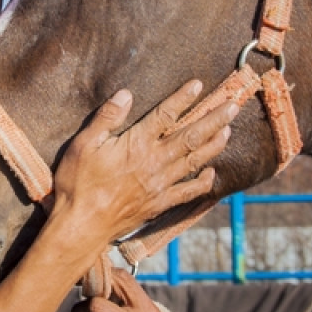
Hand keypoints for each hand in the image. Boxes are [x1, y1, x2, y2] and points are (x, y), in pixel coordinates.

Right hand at [44, 79, 235, 272]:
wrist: (81, 226)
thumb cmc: (77, 184)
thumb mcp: (82, 145)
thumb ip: (106, 119)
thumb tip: (126, 94)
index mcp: (136, 144)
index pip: (165, 115)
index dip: (182, 98)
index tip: (198, 84)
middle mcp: (154, 162)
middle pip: (191, 136)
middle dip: (214, 119)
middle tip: (233, 106)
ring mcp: (160, 184)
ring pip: (195, 160)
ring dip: (214, 144)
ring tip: (229, 130)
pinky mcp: (160, 203)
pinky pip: (188, 192)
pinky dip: (203, 182)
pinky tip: (212, 173)